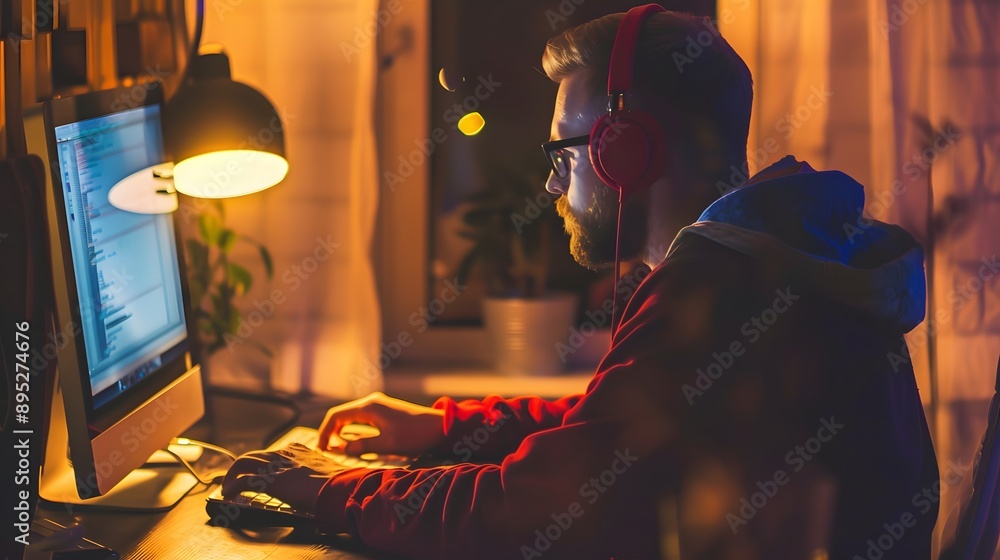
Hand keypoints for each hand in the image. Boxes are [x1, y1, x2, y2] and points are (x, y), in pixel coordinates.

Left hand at [222, 443, 344, 514]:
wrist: (341, 487)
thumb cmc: (339, 484)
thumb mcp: (326, 473)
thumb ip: (317, 474)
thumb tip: (321, 487)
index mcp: (298, 451)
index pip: (272, 453)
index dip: (262, 464)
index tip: (259, 473)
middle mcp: (285, 454)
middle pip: (254, 455)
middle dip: (241, 467)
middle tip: (235, 480)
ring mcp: (276, 466)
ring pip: (244, 462)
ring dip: (232, 476)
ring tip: (228, 487)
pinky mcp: (269, 480)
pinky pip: (243, 481)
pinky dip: (233, 487)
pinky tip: (229, 495)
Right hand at [318, 391, 444, 456]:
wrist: (439, 426)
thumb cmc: (414, 435)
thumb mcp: (387, 444)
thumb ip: (363, 446)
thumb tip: (343, 448)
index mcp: (368, 407)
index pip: (336, 416)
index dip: (324, 432)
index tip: (321, 449)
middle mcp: (371, 402)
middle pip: (341, 415)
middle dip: (330, 432)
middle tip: (326, 450)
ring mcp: (378, 405)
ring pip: (350, 416)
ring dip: (341, 431)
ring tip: (336, 448)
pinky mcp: (384, 411)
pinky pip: (360, 418)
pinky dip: (352, 429)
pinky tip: (353, 441)